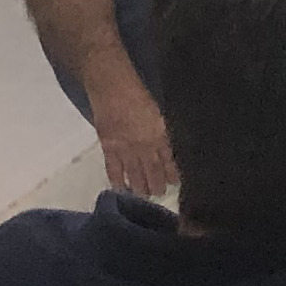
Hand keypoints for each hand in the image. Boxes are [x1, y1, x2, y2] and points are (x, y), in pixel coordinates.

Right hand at [94, 83, 180, 200]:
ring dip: (140, 187)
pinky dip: (117, 180)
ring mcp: (125, 148)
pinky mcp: (108, 147)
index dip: (172, 173)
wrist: (112, 88)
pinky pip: (113, 169)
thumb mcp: (159, 114)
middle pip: (152, 171)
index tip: (176, 184)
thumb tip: (167, 148)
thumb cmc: (139, 95)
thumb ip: (162, 132)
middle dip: (157, 185)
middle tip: (159, 195)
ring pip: (134, 174)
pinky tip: (121, 189)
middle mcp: (144, 145)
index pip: (168, 160)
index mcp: (159, 135)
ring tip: (144, 197)